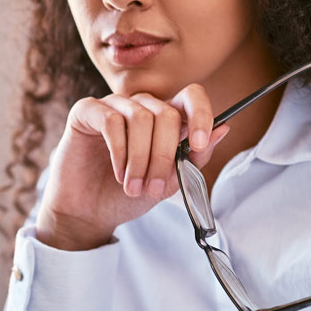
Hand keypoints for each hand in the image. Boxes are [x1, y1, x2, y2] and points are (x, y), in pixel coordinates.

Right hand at [35, 84, 230, 250]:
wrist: (90, 214)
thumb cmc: (128, 195)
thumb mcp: (170, 182)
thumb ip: (193, 157)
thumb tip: (223, 129)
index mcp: (164, 118)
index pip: (191, 96)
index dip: (201, 114)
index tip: (198, 144)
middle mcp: (141, 106)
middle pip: (167, 113)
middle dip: (165, 155)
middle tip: (154, 187)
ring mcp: (113, 105)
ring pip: (141, 117)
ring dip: (141, 158)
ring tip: (134, 186)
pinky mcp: (87, 111)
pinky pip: (111, 121)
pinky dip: (120, 152)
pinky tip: (119, 173)